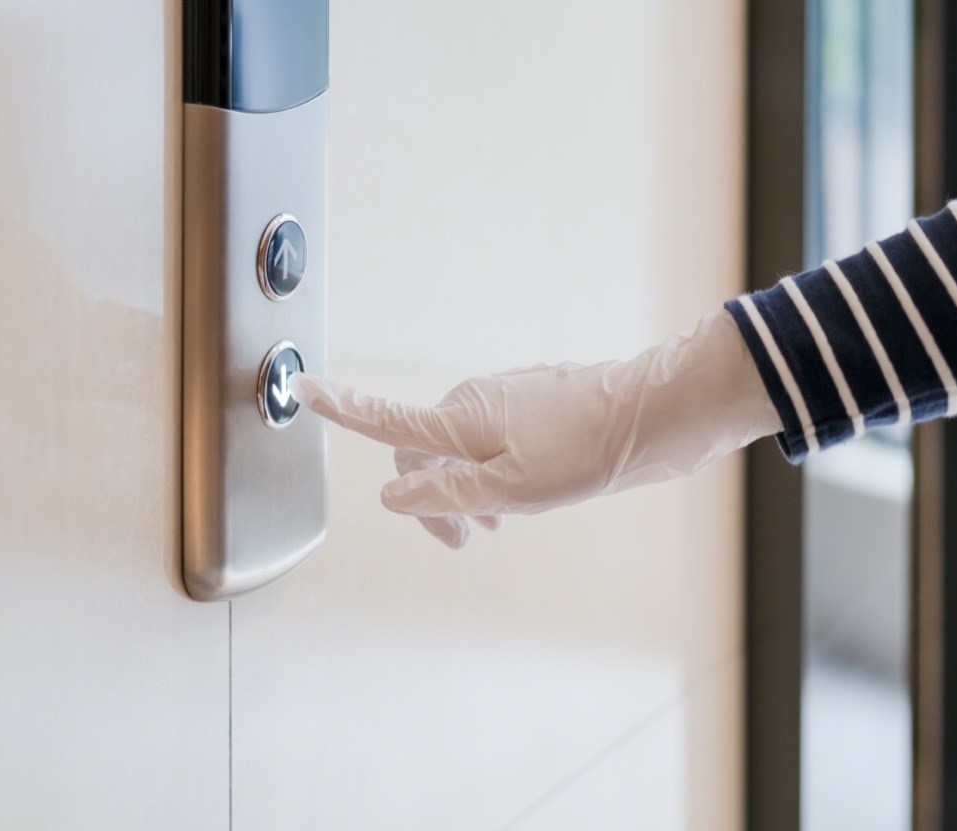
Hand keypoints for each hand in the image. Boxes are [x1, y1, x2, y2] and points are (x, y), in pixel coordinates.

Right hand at [289, 311, 780, 547]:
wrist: (657, 414)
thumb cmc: (588, 452)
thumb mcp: (512, 489)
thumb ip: (446, 491)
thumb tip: (390, 495)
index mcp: (461, 419)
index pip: (386, 419)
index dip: (339, 408)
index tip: (299, 386)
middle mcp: (475, 400)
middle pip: (425, 449)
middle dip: (434, 495)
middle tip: (468, 539)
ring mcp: (506, 396)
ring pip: (464, 448)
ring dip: (471, 488)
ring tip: (505, 522)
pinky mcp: (533, 400)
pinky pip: (494, 438)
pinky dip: (497, 471)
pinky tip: (532, 493)